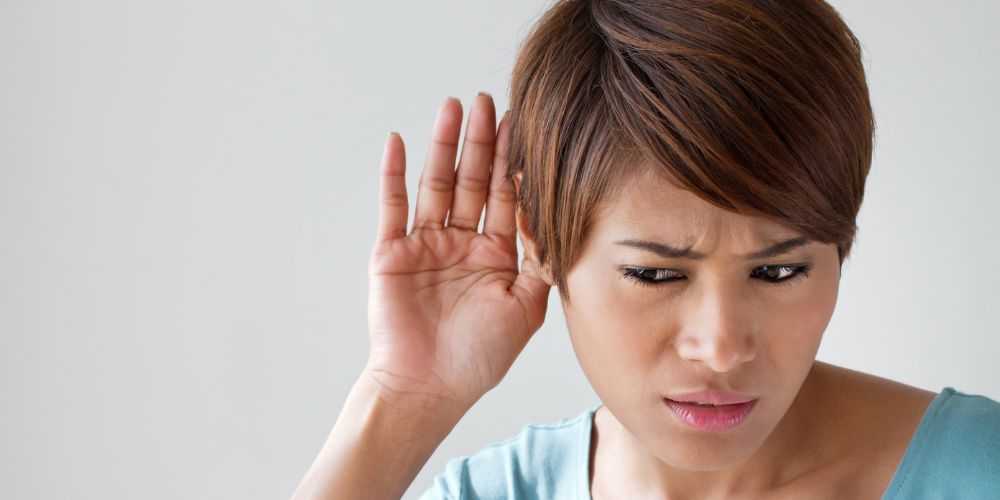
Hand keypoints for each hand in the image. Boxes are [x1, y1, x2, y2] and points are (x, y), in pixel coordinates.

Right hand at [364, 94, 551, 409]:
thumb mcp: (527, 307)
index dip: (514, 162)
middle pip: (472, 181)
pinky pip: (392, 207)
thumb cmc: (478, 357)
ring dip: (443, 146)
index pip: (506, 197)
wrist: (427, 388)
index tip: (523, 125)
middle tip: (487, 101)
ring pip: (436, 185)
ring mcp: (426, 245)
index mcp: (496, 255)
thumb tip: (555, 215)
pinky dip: (394, 174)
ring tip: (452, 108)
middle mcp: (462, 243)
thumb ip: (542, 261)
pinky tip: (401, 142)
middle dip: (481, 142)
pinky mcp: (392, 252)